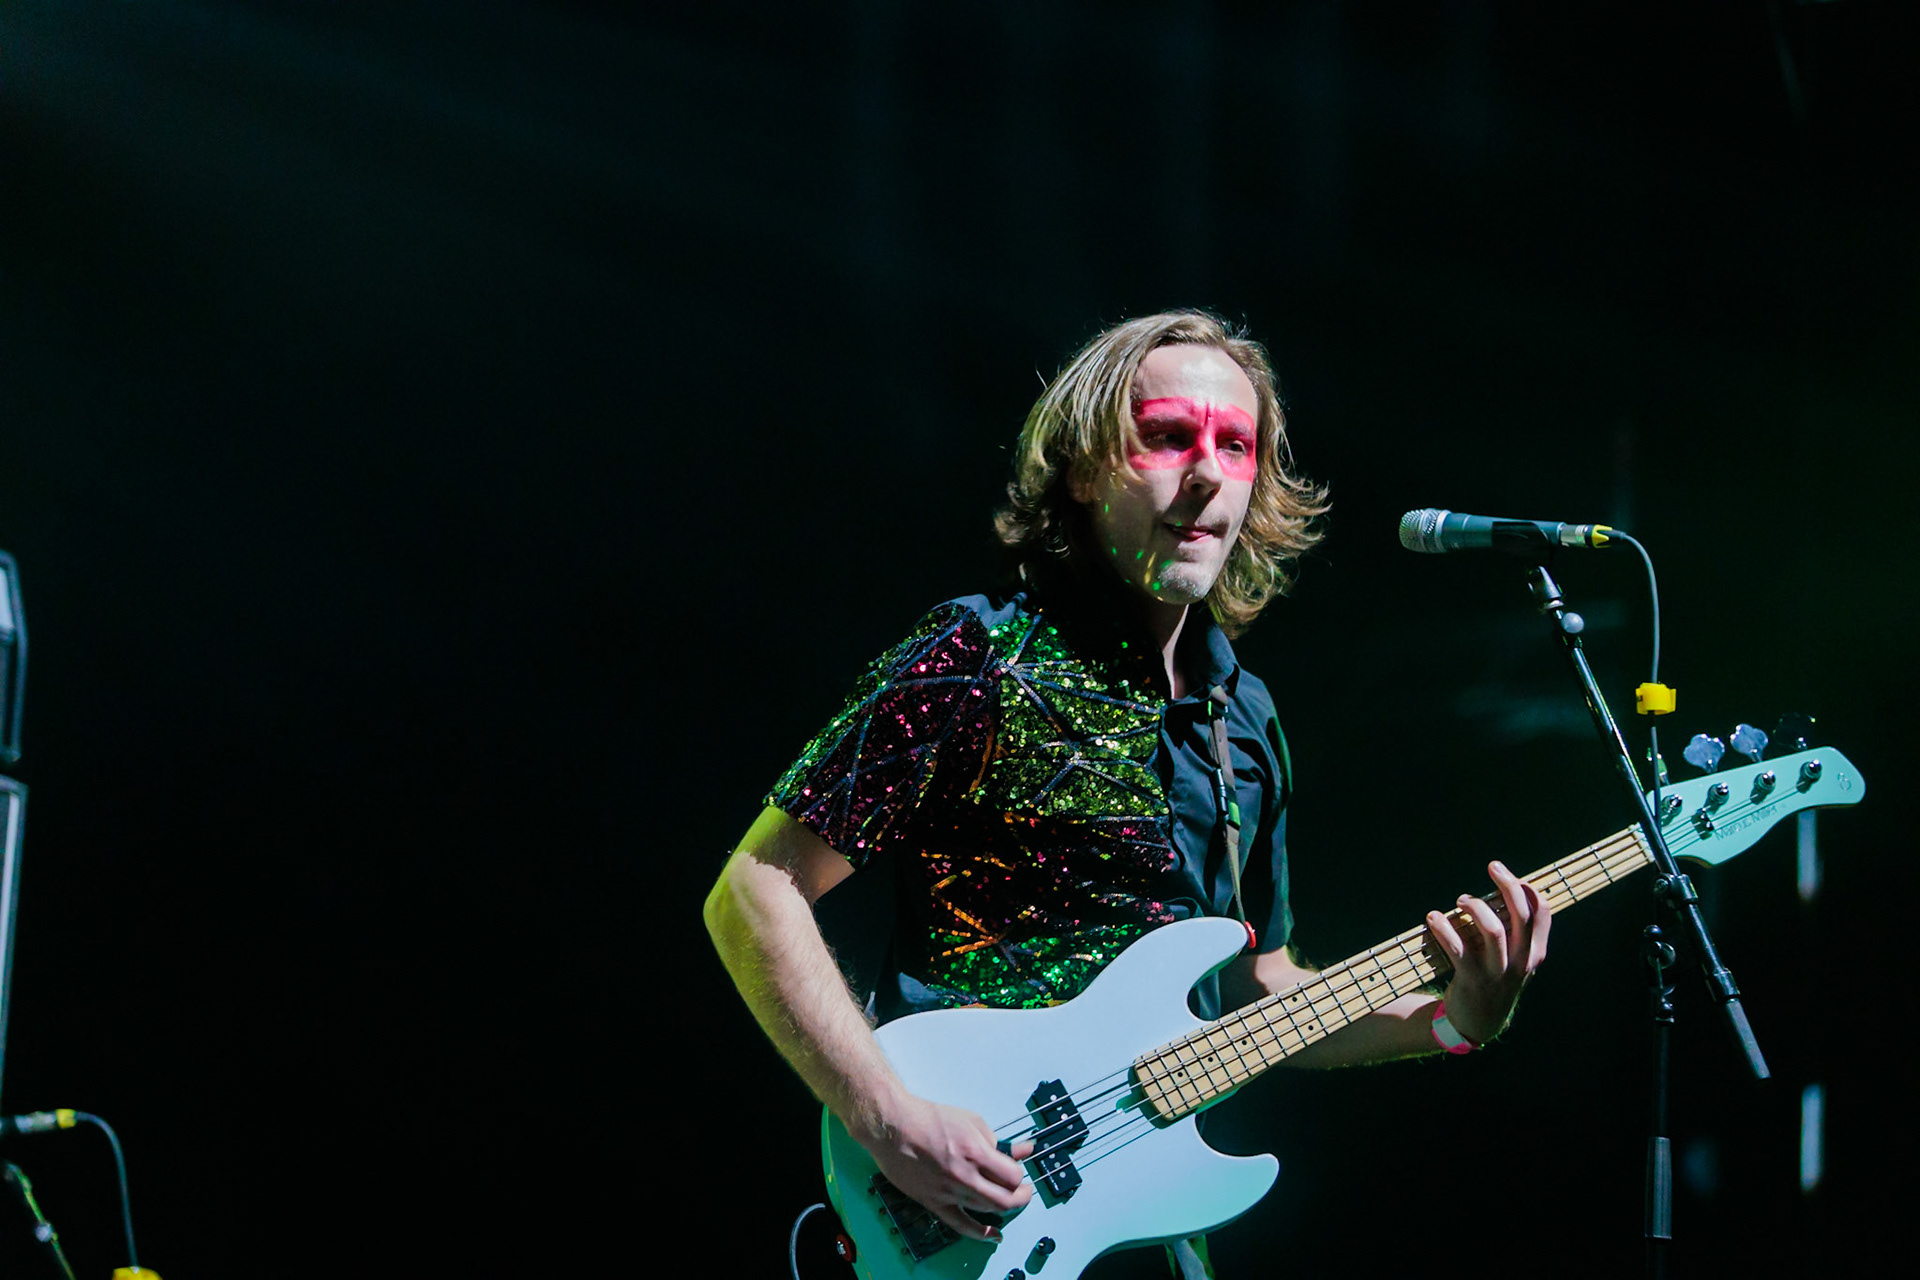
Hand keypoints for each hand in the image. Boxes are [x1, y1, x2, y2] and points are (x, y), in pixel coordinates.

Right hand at [852, 1093, 1033, 1241]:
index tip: (1018, 1172)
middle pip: (1005, 1200)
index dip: (1020, 1175)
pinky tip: (994, 1236)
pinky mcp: (934, 1202)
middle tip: (1023, 1191)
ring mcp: (949, 1192)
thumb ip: (997, 1139)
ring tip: (1006, 1200)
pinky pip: (961, 1225)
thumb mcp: (970, 1120)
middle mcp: (964, 1176)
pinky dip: (981, 1234)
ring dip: (1003, 1208)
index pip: (1012, 1177)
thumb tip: (1022, 1150)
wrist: (893, 1127)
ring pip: (987, 1211)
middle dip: (1021, 1197)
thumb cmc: (928, 1119)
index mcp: (975, 1152)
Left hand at [1426, 860, 1550, 1045]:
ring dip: (1474, 907)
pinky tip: (1433, 917)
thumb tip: (1503, 889)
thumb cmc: (1493, 979)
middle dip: (1508, 885)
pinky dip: (1443, 928)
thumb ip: (1513, 931)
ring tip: (1460, 900)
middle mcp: (1521, 962)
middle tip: (1492, 866)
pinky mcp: (1472, 980)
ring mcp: (1497, 972)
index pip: (1542, 913)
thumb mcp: (1514, 959)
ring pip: (1492, 930)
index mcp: (1534, 953)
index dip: (1526, 888)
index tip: (1506, 873)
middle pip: (1521, 916)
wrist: (1478, 1022)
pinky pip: (1457, 949)